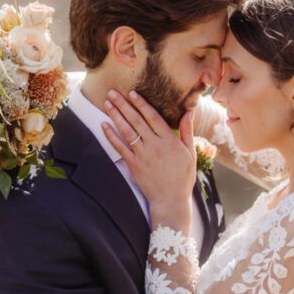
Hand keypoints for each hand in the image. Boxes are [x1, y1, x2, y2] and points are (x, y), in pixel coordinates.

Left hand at [102, 90, 195, 228]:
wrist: (170, 200)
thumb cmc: (182, 177)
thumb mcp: (190, 153)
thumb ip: (187, 130)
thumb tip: (189, 110)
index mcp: (170, 141)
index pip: (154, 118)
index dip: (142, 104)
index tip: (132, 93)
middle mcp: (155, 146)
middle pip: (137, 121)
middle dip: (124, 105)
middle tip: (113, 92)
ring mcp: (143, 156)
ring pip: (127, 132)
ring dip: (116, 116)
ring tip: (107, 103)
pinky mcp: (134, 166)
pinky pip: (120, 148)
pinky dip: (111, 136)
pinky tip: (104, 125)